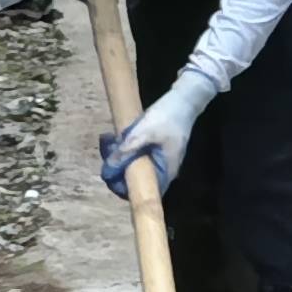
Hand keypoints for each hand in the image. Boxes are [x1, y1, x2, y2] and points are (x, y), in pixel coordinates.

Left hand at [100, 75, 206, 204]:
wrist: (183, 100)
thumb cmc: (167, 117)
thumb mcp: (145, 132)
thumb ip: (127, 150)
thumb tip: (109, 167)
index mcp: (164, 171)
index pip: (141, 190)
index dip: (122, 186)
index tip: (109, 172)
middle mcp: (162, 170)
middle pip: (134, 178)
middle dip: (116, 166)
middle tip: (108, 148)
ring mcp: (158, 160)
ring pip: (133, 166)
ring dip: (118, 156)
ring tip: (109, 139)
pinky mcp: (153, 151)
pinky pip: (135, 156)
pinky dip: (124, 150)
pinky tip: (115, 138)